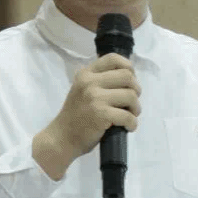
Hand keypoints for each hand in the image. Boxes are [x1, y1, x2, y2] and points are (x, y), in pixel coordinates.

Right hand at [33, 53, 140, 179]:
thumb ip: (100, 81)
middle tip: (131, 103)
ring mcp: (94, 97)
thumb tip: (130, 78)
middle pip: (127, 77)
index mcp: (86, 73)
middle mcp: (89, 81)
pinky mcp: (100, 114)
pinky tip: (128, 127)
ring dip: (136, 108)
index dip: (129, 68)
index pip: (113, 59)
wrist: (62, 138)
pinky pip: (128, 115)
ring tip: (130, 115)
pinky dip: (132, 123)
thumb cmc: (76, 115)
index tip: (130, 82)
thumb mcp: (82, 89)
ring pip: (131, 96)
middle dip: (136, 90)